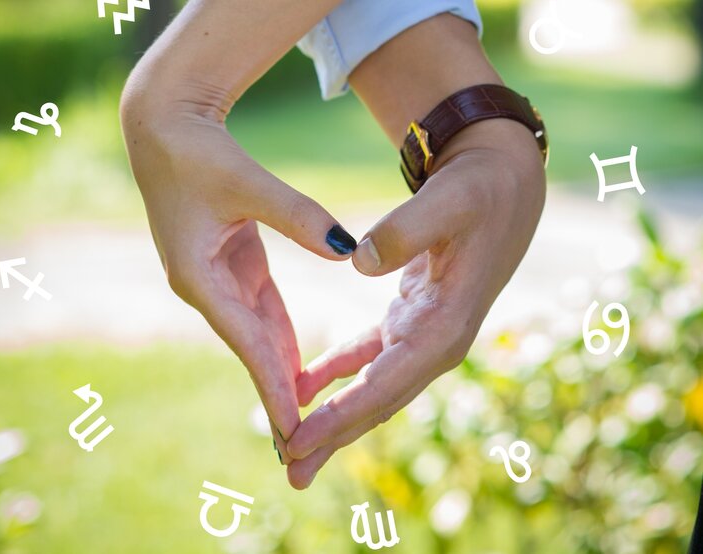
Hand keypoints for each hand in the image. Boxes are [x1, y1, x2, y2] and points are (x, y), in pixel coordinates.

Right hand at [120, 89, 356, 448]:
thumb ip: (296, 216)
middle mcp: (204, 286)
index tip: (294, 426)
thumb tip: (346, 250)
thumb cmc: (197, 153)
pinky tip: (300, 364)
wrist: (166, 128)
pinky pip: (261, 309)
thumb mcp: (247, 182)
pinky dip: (280, 337)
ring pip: (256, 334)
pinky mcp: (229, 263)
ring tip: (303, 418)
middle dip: (275, 394)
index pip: (246, 341)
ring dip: (279, 372)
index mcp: (198, 276)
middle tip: (301, 445)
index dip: (272, 383)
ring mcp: (216, 277)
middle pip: (250, 349)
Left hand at [285, 119, 545, 487]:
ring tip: (295, 450)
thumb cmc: (480, 193)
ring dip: (334, 417)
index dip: (341, 416)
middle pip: (378, 402)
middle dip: (334, 437)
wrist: (504, 187)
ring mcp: (425, 334)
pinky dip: (337, 372)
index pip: (385, 384)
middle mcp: (436, 342)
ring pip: (372, 387)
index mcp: (445, 326)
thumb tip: (357, 258)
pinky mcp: (412, 319)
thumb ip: (407, 229)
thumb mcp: (448, 202)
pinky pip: (368, 356)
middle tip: (292, 473)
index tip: (299, 441)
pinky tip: (307, 387)